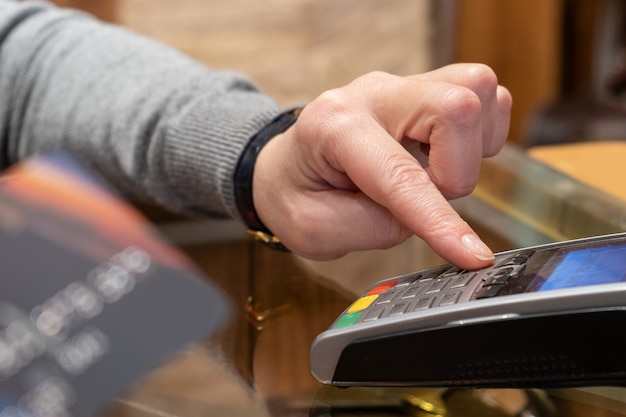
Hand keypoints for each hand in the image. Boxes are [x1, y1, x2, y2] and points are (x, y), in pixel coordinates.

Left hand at [253, 63, 511, 269]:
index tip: (473, 256)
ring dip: (472, 148)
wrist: (286, 167)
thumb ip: (377, 225)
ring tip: (435, 174)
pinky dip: (480, 132)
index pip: (400, 174)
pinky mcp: (426, 87)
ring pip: (477, 90)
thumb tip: (432, 215)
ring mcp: (402, 86)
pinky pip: (483, 94)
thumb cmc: (296, 196)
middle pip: (454, 106)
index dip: (439, 219)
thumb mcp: (315, 230)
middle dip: (459, 171)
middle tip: (429, 196)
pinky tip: (446, 155)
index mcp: (333, 127)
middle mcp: (372, 94)